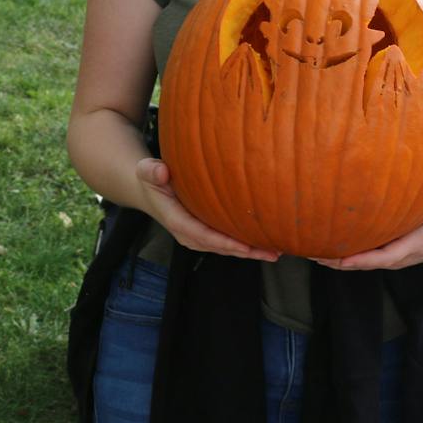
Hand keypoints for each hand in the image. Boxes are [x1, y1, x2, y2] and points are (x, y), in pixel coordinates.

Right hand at [134, 157, 278, 261]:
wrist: (151, 190)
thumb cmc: (153, 179)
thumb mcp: (147, 171)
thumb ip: (151, 171)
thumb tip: (161, 171)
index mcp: (177, 221)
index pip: (203, 236)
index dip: (225, 242)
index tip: (245, 246)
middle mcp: (189, 234)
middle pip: (220, 247)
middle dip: (246, 252)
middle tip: (272, 251)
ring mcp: (198, 237)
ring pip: (226, 248)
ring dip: (251, 251)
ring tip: (275, 251)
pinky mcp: (206, 234)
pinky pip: (227, 243)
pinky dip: (246, 245)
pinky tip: (265, 243)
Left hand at [311, 193, 422, 270]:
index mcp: (411, 247)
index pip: (383, 257)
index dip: (362, 259)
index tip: (340, 260)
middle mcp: (398, 256)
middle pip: (364, 263)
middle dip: (339, 261)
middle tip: (313, 254)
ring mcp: (391, 255)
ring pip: (360, 260)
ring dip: (336, 258)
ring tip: (310, 251)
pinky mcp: (387, 250)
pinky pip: (362, 254)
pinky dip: (343, 252)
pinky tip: (324, 243)